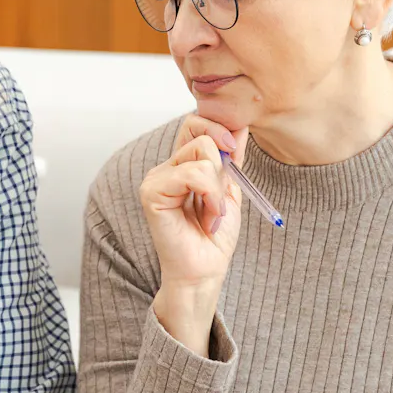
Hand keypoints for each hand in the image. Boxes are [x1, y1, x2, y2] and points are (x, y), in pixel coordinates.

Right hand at [141, 116, 248, 353]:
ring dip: (219, 188)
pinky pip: (193, 174)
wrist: (205, 270)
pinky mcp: (152, 193)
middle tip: (221, 195)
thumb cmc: (214, 237)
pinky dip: (211, 196)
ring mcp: (156, 178)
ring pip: (203, 154)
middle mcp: (166, 167)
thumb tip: (240, 125)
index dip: (220, 128)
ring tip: (212, 214)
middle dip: (223, 162)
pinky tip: (207, 218)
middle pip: (201, 132)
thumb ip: (232, 157)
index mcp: (182, 164)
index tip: (235, 152)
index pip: (196, 123)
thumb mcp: (230, 189)